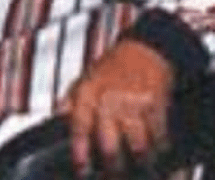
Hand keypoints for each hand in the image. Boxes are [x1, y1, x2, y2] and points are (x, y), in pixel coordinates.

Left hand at [61, 39, 174, 176]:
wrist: (143, 50)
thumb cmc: (112, 66)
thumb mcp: (84, 78)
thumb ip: (71, 100)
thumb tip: (58, 119)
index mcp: (88, 91)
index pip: (79, 126)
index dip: (80, 151)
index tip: (82, 168)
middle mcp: (109, 98)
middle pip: (110, 144)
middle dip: (112, 163)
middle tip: (113, 170)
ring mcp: (133, 103)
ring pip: (137, 146)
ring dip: (139, 158)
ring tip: (138, 162)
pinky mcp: (156, 106)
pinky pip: (158, 136)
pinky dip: (158, 145)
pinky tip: (156, 146)